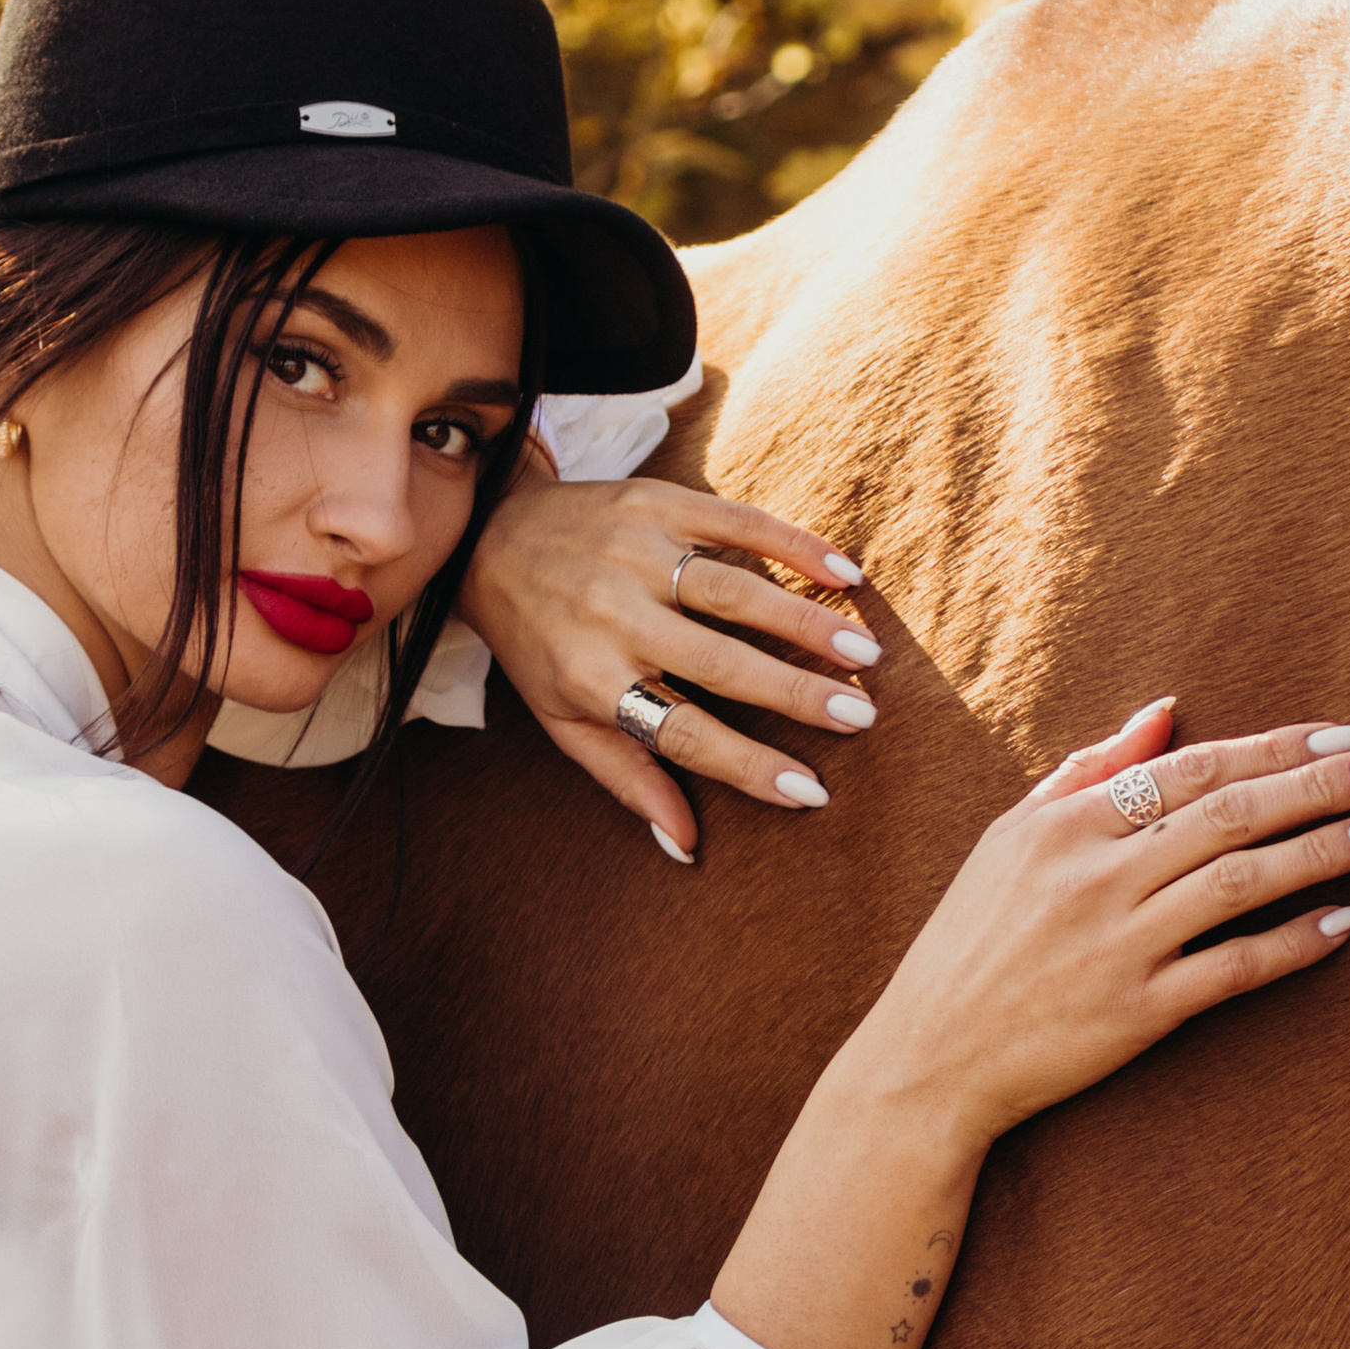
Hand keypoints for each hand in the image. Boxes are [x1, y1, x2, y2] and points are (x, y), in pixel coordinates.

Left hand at [458, 459, 881, 859]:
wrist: (485, 535)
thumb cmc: (536, 643)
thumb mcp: (563, 720)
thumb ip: (627, 778)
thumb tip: (686, 847)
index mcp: (590, 677)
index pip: (682, 733)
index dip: (747, 766)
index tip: (811, 793)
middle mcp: (612, 615)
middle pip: (719, 662)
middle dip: (795, 693)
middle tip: (860, 717)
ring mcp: (635, 553)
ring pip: (735, 591)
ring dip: (806, 622)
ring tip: (865, 652)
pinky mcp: (653, 501)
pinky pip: (736, 522)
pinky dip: (794, 545)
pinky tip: (845, 572)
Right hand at [857, 699, 1349, 1149]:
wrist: (929, 1058)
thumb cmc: (969, 944)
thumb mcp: (1007, 839)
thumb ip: (1086, 771)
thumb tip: (1164, 713)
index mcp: (1064, 825)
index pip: (1190, 768)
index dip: (1274, 748)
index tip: (1342, 734)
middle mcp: (1094, 876)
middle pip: (1228, 813)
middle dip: (1319, 784)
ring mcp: (1118, 944)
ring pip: (1241, 881)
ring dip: (1322, 850)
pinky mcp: (1137, 1011)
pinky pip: (1233, 968)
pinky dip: (1292, 942)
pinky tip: (1343, 920)